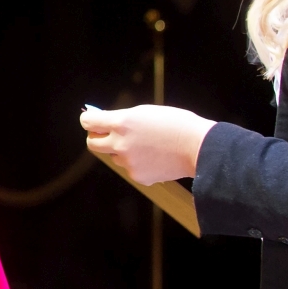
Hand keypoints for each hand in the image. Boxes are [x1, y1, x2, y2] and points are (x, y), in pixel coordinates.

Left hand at [80, 104, 215, 184]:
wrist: (199, 147)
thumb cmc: (176, 124)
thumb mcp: (145, 112)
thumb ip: (121, 118)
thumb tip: (102, 120)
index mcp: (122, 123)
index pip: (89, 122)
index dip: (88, 120)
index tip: (91, 120)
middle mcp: (120, 143)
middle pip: (92, 144)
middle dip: (97, 139)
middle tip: (106, 135)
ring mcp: (128, 162)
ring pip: (114, 157)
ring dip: (122, 151)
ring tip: (145, 145)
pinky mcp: (138, 176)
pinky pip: (131, 168)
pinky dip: (138, 163)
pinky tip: (155, 157)